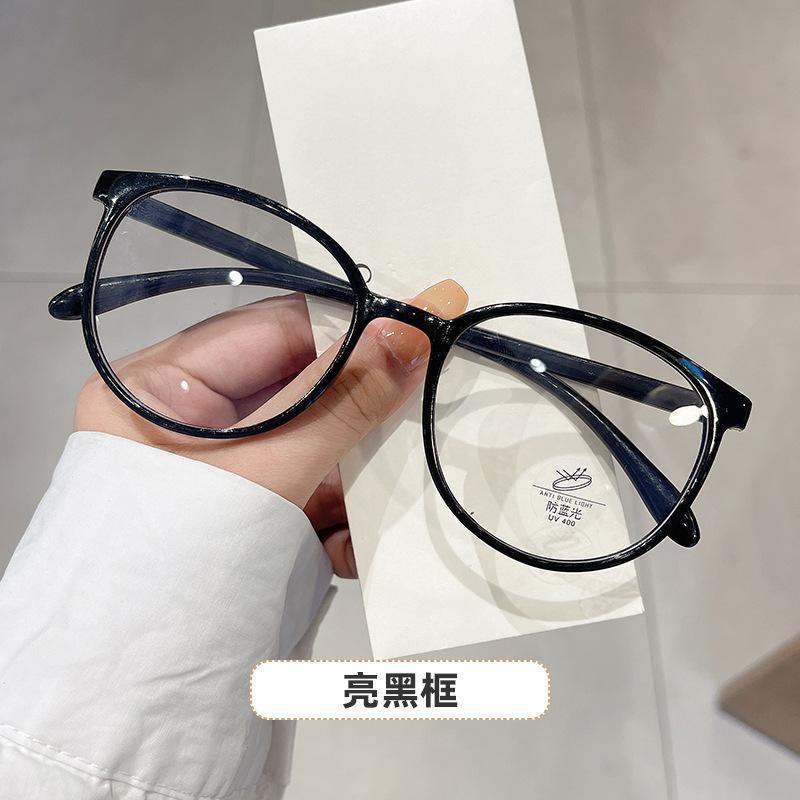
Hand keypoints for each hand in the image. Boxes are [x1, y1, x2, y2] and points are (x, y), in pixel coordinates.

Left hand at [74, 280, 467, 578]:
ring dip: (354, 480)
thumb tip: (410, 328)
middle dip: (358, 418)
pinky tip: (345, 550)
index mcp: (159, 390)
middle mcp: (190, 427)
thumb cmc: (178, 571)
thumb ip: (341, 401)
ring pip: (315, 449)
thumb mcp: (264, 473)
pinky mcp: (255, 522)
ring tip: (386, 494)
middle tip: (418, 407)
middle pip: (300, 393)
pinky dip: (339, 522)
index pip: (269, 330)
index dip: (345, 330)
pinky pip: (310, 498)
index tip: (414, 332)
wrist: (140, 708)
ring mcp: (226, 477)